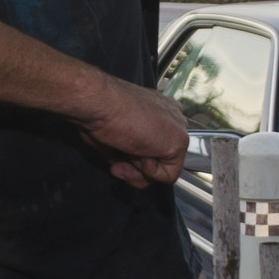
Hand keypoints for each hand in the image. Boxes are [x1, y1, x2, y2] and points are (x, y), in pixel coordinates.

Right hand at [73, 76, 188, 188]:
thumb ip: (123, 153)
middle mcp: (171, 117)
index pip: (155, 144)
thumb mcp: (110, 138)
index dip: (134, 157)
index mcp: (157, 110)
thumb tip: (124, 166)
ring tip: (124, 157)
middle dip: (135, 168)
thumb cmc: (98, 112)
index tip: (116, 158)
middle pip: (160, 157)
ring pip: (164, 167)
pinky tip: (140, 152)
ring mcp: (178, 128)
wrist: (100, 103)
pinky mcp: (180, 141)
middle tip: (117, 165)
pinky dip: (149, 173)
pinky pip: (169, 174)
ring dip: (140, 170)